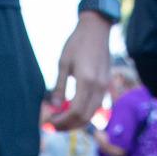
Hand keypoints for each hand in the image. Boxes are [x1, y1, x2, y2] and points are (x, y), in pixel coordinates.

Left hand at [48, 14, 111, 130]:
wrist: (97, 29)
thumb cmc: (77, 43)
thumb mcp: (63, 63)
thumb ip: (59, 87)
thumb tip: (54, 106)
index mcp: (86, 81)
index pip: (75, 111)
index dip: (62, 121)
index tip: (50, 122)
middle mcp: (98, 87)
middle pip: (84, 118)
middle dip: (68, 126)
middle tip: (53, 126)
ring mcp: (104, 87)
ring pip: (92, 115)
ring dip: (76, 122)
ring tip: (61, 121)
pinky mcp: (106, 85)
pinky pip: (96, 107)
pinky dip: (84, 114)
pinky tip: (72, 112)